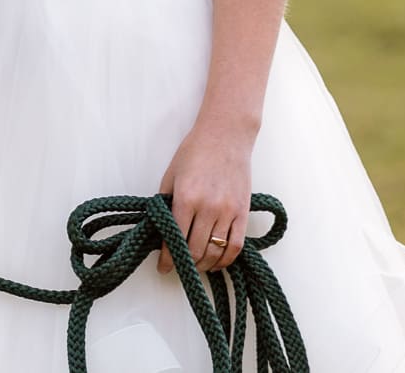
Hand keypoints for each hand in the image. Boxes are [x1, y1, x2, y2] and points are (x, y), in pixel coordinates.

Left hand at [157, 123, 254, 274]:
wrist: (225, 136)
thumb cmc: (194, 152)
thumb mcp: (171, 176)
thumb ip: (166, 203)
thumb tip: (161, 230)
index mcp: (186, 198)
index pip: (175, 239)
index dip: (168, 259)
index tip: (164, 268)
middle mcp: (208, 208)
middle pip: (195, 250)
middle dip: (185, 265)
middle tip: (179, 268)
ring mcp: (228, 212)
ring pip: (215, 251)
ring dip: (203, 264)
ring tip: (195, 266)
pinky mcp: (243, 213)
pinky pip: (235, 246)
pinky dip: (225, 260)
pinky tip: (216, 262)